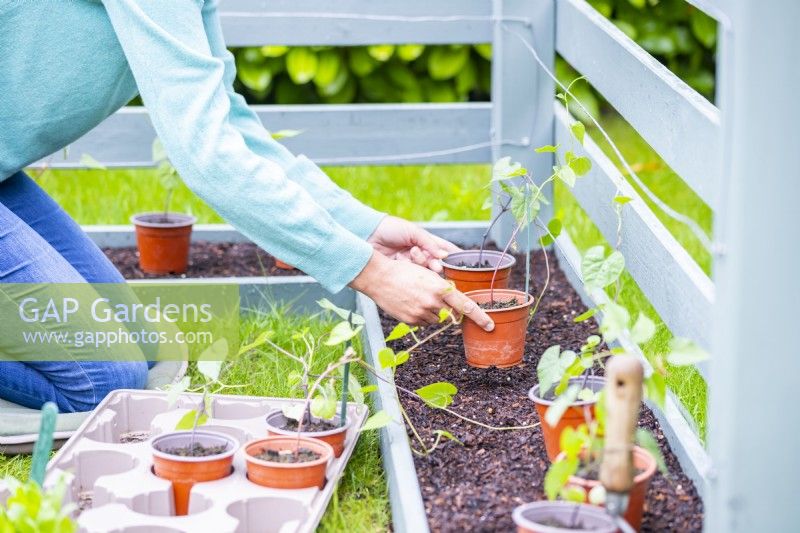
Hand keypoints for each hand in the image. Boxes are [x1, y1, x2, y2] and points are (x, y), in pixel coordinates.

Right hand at [351, 252, 493, 330]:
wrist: (379, 277)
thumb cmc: (404, 271)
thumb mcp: (428, 275)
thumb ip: (442, 288)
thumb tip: (454, 301)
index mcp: (440, 288)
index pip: (466, 306)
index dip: (480, 317)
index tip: (489, 326)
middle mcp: (433, 303)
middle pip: (451, 315)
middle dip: (449, 311)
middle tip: (437, 300)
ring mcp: (421, 313)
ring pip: (437, 319)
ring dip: (433, 312)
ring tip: (418, 298)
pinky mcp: (411, 321)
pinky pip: (423, 322)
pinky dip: (421, 316)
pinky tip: (410, 303)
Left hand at [367, 216, 459, 272]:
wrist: (366, 234)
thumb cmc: (390, 228)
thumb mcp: (413, 232)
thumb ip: (429, 243)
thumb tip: (444, 256)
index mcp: (424, 242)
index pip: (443, 250)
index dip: (452, 258)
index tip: (461, 264)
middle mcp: (419, 253)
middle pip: (435, 264)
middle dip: (435, 264)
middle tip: (436, 266)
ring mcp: (409, 264)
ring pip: (424, 271)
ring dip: (422, 265)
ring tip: (414, 256)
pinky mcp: (400, 272)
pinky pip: (411, 276)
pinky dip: (411, 271)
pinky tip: (406, 264)